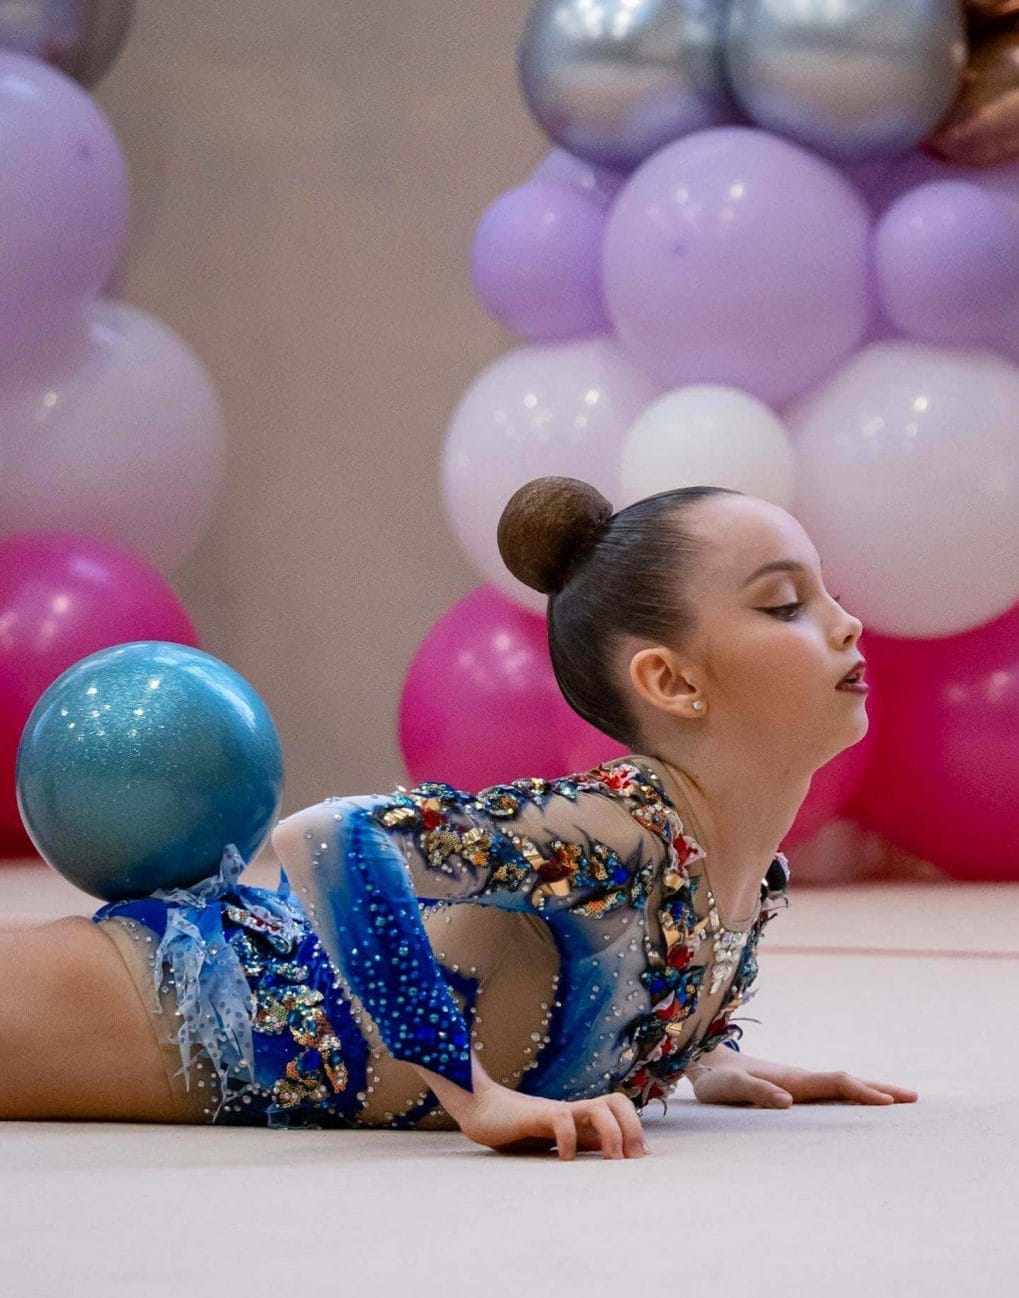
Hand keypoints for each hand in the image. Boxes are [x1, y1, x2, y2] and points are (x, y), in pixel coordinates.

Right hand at [459, 1082, 649, 1159]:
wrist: (479, 1110)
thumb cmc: (515, 1131)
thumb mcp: (549, 1145)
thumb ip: (572, 1150)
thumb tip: (598, 1175)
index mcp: (580, 1120)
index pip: (619, 1112)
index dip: (636, 1133)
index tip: (640, 1163)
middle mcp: (574, 1112)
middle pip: (618, 1102)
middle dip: (632, 1129)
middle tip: (630, 1161)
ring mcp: (558, 1110)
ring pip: (601, 1107)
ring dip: (613, 1135)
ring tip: (609, 1162)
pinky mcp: (538, 1114)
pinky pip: (562, 1119)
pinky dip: (569, 1141)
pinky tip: (564, 1162)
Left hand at [687, 1051, 918, 1107]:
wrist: (704, 1063)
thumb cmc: (716, 1079)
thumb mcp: (730, 1088)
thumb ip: (756, 1092)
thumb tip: (787, 1101)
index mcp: (792, 1080)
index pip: (835, 1083)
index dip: (861, 1091)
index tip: (888, 1103)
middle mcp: (800, 1079)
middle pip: (847, 1081)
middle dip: (880, 1089)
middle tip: (915, 1098)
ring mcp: (799, 1083)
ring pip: (841, 1086)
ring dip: (870, 1090)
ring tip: (899, 1101)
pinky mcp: (794, 1089)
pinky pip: (830, 1092)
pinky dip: (852, 1096)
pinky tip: (859, 1105)